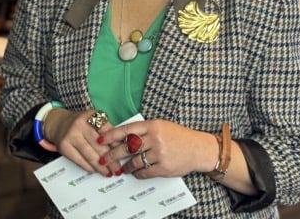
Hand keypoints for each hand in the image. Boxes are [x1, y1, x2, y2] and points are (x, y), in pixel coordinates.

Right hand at [44, 108, 117, 176]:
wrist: (57, 123)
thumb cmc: (79, 123)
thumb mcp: (92, 120)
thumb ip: (105, 130)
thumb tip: (120, 147)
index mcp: (90, 116)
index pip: (107, 131)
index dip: (116, 144)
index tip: (123, 154)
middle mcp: (80, 124)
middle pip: (99, 145)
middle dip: (111, 159)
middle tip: (118, 168)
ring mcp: (71, 136)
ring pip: (90, 155)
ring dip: (101, 167)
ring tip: (109, 173)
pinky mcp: (64, 147)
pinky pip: (80, 160)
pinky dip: (89, 167)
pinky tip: (96, 170)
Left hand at [97, 119, 218, 178]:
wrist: (198, 148)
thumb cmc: (178, 136)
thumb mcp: (161, 126)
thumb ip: (143, 130)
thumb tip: (121, 137)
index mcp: (153, 125)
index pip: (127, 129)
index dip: (111, 135)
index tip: (101, 140)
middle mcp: (155, 138)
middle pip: (127, 147)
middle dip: (113, 154)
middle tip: (104, 159)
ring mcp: (160, 153)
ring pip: (134, 161)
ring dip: (125, 166)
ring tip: (121, 168)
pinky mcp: (164, 167)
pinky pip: (144, 172)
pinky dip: (137, 173)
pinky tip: (135, 173)